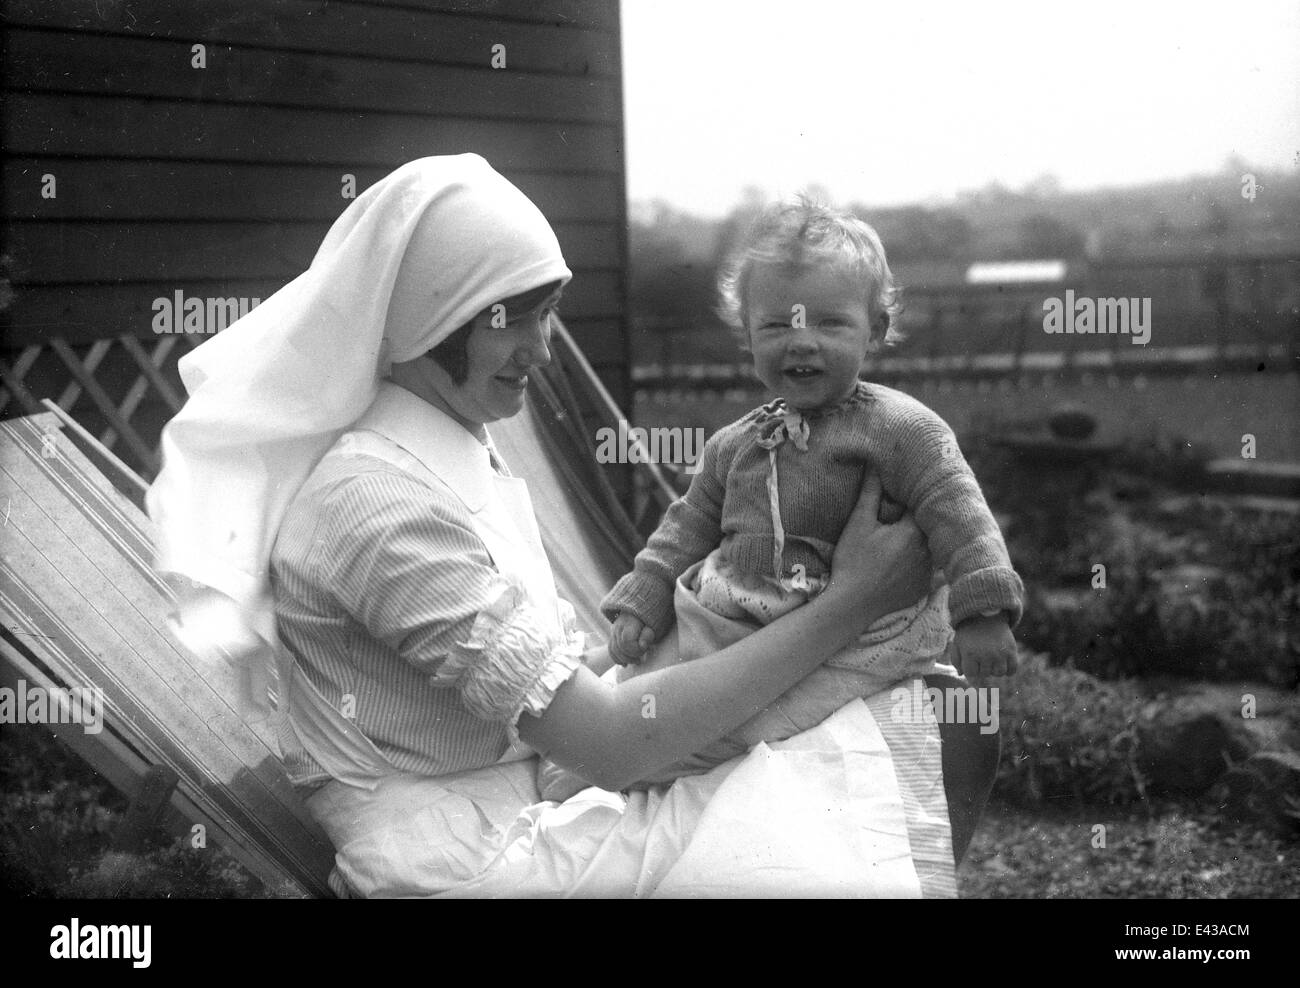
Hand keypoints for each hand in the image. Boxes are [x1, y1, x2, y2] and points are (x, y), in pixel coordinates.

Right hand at [608, 612, 654, 665]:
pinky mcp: (613, 637)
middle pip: (619, 647)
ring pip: (614, 650)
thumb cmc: (650, 620)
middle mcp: (618, 626)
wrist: (642, 612)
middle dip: (631, 656)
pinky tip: (625, 665)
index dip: (636, 649)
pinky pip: (611, 650)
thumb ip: (648, 635)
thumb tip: (642, 645)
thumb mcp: (653, 626)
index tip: (645, 648)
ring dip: (625, 659)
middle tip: (642, 658)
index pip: (626, 641)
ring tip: (637, 662)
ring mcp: (613, 631)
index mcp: (628, 622)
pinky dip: (617, 659)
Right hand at [830, 473, 932, 617]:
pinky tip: (907, 561)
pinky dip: (922, 563)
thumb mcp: (859, 523)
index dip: (913, 499)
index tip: (903, 497)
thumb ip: (870, 492)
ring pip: (932, 548)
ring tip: (904, 539)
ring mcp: (927, 573)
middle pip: (930, 528)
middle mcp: (927, 552)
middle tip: (903, 517)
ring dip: (923, 541)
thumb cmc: (852, 560)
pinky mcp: (924, 588)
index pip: (923, 507)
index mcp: (914, 532)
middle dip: (921, 519)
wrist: (852, 604)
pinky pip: (930, 569)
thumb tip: (874, 465)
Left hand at [952, 615, 1017, 680]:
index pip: (971, 674)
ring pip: (999, 673)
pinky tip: (1003, 663)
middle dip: (982, 668)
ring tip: (992, 659)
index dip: (971, 671)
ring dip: (995, 669)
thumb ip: (956, 660)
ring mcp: (1000, 653)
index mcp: (970, 653)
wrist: (986, 615)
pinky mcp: (1011, 650)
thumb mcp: (957, 643)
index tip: (972, 665)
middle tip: (981, 657)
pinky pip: (1012, 669)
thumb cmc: (969, 631)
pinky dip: (1009, 670)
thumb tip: (960, 674)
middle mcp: (985, 655)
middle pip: (985, 674)